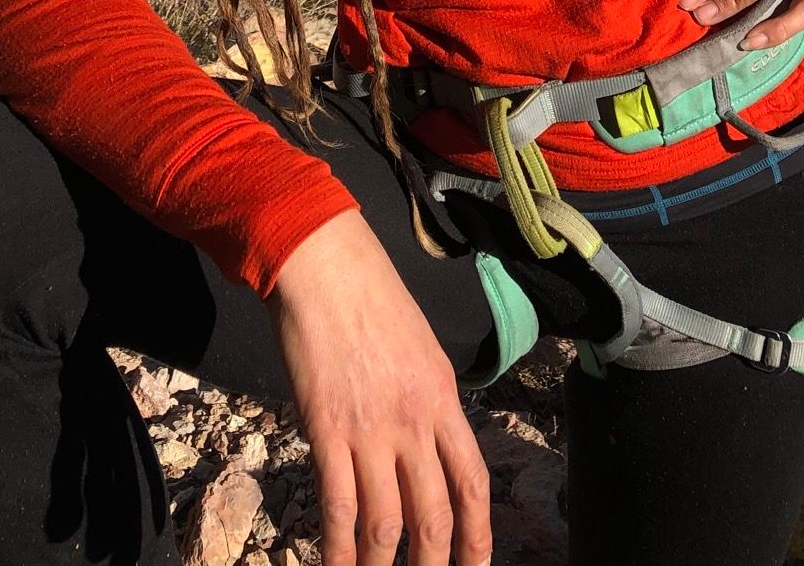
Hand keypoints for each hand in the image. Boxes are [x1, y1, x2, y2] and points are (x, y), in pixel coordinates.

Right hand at [267, 208, 492, 565]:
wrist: (325, 265)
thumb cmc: (370, 297)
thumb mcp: (421, 347)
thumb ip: (427, 400)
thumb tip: (427, 446)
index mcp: (443, 398)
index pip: (472, 483)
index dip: (478, 536)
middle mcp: (414, 421)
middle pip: (435, 516)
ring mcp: (371, 429)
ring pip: (386, 524)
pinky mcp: (328, 430)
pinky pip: (338, 506)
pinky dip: (339, 550)